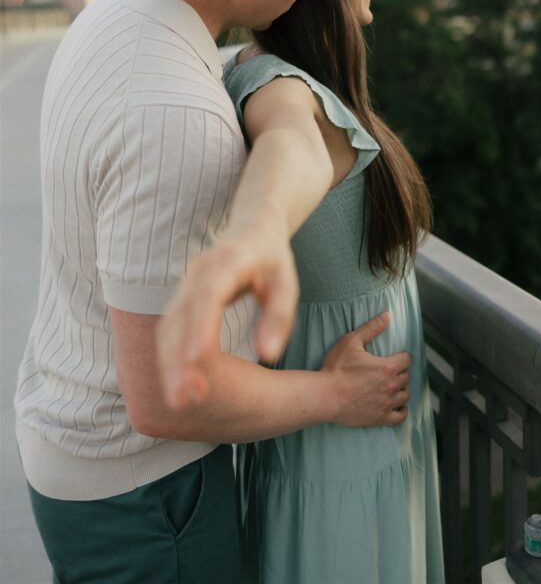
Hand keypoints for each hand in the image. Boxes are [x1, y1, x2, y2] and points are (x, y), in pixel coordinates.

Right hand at [157, 224, 298, 408]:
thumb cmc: (273, 258)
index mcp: (230, 259)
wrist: (252, 225)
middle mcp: (200, 270)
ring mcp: (186, 283)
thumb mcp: (287, 281)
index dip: (201, 326)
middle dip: (178, 357)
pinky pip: (168, 328)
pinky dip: (170, 356)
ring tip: (179, 399)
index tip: (197, 359)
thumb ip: (279, 316)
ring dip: (170, 362)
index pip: (209, 293)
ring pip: (169, 324)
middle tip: (184, 398)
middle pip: (182, 314)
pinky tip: (177, 384)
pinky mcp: (181, 297)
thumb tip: (268, 355)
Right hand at [322, 312, 410, 426]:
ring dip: (401, 390)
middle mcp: (391, 386)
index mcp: (387, 367)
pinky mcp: (380, 418)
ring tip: (392, 386)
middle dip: (400, 372)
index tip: (397, 356)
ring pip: (405, 395)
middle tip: (391, 371)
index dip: (402, 356)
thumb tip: (387, 315)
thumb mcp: (351, 342)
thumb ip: (371, 328)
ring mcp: (387, 404)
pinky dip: (401, 410)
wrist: (326, 396)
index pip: (406, 360)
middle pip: (406, 377)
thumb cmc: (336, 369)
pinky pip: (401, 417)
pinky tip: (396, 406)